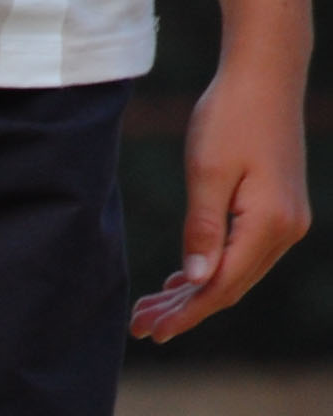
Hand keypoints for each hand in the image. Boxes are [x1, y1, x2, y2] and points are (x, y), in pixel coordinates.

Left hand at [130, 66, 310, 342]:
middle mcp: (286, 228)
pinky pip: (241, 254)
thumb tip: (197, 280)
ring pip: (234, 273)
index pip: (222, 286)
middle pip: (229, 286)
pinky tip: (179, 283)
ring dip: (193, 293)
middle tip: (137, 327)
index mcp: (269, 223)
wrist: (264, 77)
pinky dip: (209, 270)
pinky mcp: (277, 211)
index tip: (150, 331)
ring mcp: (286, 221)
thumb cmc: (230, 118)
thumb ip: (202, 230)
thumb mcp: (207, 175)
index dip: (186, 314)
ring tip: (149, 310)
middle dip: (183, 310)